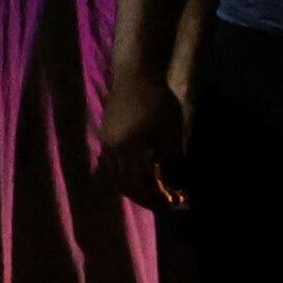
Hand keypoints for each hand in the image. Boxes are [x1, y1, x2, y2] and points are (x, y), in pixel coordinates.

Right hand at [96, 67, 183, 207]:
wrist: (135, 76)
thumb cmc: (157, 102)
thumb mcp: (170, 133)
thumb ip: (171, 160)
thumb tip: (176, 184)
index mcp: (127, 150)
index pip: (139, 184)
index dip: (155, 197)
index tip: (172, 205)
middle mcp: (111, 150)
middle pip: (124, 184)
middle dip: (144, 197)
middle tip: (163, 205)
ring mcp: (106, 143)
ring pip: (116, 175)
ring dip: (134, 188)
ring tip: (153, 194)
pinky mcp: (106, 136)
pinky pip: (113, 165)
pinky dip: (127, 175)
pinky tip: (142, 177)